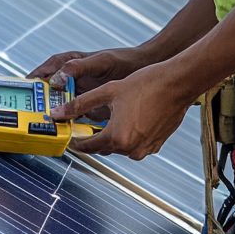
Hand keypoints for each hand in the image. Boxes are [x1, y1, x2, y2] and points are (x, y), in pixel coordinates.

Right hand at [29, 46, 148, 119]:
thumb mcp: (100, 62)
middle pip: (50, 90)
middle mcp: (73, 78)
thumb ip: (78, 68)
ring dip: (53, 113)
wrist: (145, 72)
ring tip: (43, 123)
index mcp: (71, 63)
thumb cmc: (123, 60)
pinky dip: (69, 123)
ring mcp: (80, 93)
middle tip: (28, 110)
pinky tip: (65, 131)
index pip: (47, 70)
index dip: (34, 78)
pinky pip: (75, 115)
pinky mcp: (89, 106)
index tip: (23, 87)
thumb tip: (56, 79)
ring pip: (61, 104)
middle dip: (40, 100)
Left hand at [50, 61, 193, 159]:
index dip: (76, 141)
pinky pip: (136, 145)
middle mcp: (131, 149)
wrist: (177, 84)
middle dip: (94, 136)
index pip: (88, 146)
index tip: (70, 136)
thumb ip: (80, 105)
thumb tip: (58, 114)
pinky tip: (129, 118)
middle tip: (86, 124)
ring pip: (120, 146)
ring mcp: (146, 149)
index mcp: (117, 137)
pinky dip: (129, 135)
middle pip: (104, 147)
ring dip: (113, 135)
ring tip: (109, 118)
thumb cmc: (144, 85)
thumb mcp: (107, 92)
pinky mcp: (157, 145)